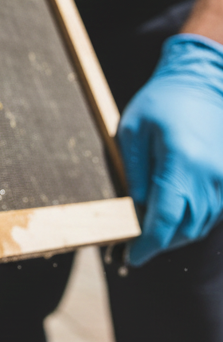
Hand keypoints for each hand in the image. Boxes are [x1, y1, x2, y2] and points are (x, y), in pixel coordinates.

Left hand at [118, 34, 222, 264]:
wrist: (200, 84)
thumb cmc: (159, 104)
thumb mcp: (131, 130)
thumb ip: (134, 172)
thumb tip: (136, 208)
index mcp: (181, 162)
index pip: (166, 217)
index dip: (149, 244)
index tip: (132, 258)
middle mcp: (209, 175)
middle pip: (186, 228)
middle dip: (160, 244)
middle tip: (135, 247)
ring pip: (201, 224)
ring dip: (176, 235)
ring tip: (149, 234)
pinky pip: (211, 212)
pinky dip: (190, 220)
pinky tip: (169, 216)